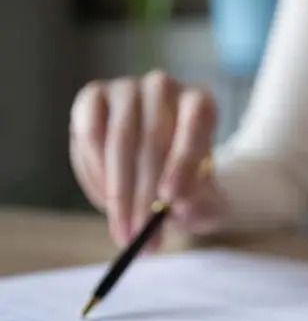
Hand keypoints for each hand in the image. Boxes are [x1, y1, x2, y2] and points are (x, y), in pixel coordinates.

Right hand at [69, 70, 227, 248]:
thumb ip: (202, 205)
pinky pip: (89, 135)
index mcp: (201, 102)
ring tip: (124, 231)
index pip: (195, 123)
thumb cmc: (188, 183)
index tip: (171, 200)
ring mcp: (127, 88)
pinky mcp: (93, 96)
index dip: (182, 161)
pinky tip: (105, 201)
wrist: (159, 166)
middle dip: (145, 194)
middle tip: (142, 233)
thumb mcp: (206, 200)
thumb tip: (179, 208)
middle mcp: (164, 87)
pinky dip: (95, 173)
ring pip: (119, 141)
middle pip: (154, 138)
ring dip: (118, 193)